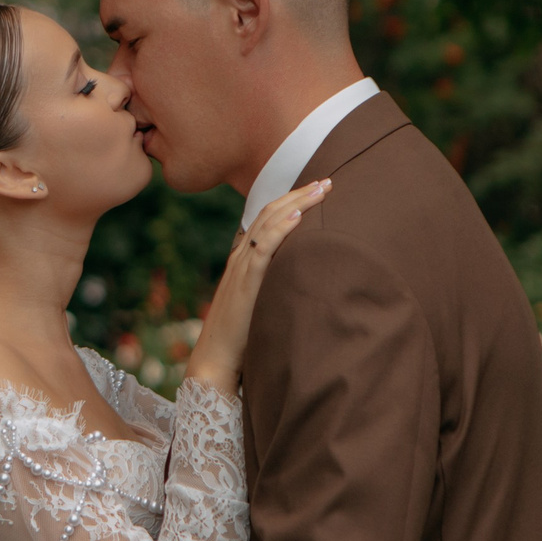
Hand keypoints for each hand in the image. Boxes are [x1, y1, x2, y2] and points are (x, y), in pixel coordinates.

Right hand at [183, 179, 330, 393]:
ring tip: (320, 189)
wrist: (216, 359)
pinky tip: (298, 216)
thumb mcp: (259, 304)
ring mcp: (242, 268)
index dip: (290, 201)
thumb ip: (272, 287)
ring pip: (268, 223)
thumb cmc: (240, 338)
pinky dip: (281, 228)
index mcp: (243, 261)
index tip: (315, 190)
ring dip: (296, 203)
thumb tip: (298, 280)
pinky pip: (264, 247)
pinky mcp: (247, 283)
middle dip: (298, 194)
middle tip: (325, 180)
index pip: (266, 219)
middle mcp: (241, 258)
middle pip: (269, 213)